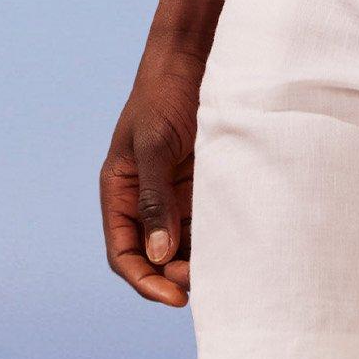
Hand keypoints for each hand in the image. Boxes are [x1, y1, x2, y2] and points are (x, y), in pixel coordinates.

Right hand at [100, 43, 204, 305]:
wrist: (194, 60)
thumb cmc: (163, 96)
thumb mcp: (153, 146)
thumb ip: (154, 200)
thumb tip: (159, 255)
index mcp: (119, 193)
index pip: (124, 253)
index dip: (145, 280)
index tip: (175, 298)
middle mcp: (145, 200)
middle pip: (154, 257)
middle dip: (175, 277)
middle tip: (206, 286)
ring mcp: (174, 195)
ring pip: (182, 245)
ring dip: (198, 263)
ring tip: (226, 273)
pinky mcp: (203, 186)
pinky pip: (207, 224)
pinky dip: (217, 241)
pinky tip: (238, 249)